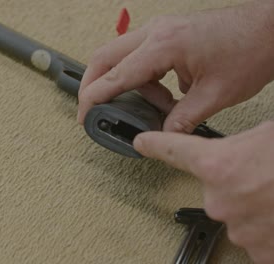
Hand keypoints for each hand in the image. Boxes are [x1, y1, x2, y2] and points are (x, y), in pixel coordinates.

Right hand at [77, 1, 273, 132]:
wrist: (269, 28)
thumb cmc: (249, 50)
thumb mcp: (214, 95)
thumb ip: (182, 119)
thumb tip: (163, 134)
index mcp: (163, 46)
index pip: (115, 75)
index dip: (94, 98)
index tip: (84, 114)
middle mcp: (155, 32)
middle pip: (104, 57)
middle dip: (91, 84)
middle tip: (90, 107)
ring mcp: (159, 30)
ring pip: (118, 54)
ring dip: (124, 83)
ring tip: (152, 106)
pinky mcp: (166, 33)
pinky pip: (138, 54)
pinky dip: (141, 76)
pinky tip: (163, 93)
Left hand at [133, 121, 273, 263]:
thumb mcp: (268, 136)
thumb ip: (245, 145)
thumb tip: (244, 151)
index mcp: (219, 164)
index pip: (174, 150)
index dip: (155, 145)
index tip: (142, 143)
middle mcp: (220, 199)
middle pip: (217, 189)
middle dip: (239, 184)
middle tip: (268, 177)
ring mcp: (240, 230)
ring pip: (239, 216)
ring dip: (258, 208)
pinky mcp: (261, 253)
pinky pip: (258, 240)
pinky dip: (269, 230)